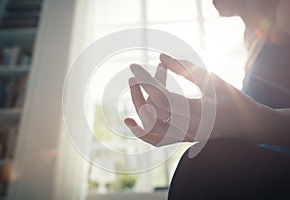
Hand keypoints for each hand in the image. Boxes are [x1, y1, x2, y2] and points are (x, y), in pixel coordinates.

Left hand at [125, 54, 275, 146]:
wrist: (246, 123)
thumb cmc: (231, 98)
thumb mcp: (211, 78)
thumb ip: (185, 67)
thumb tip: (160, 56)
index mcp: (197, 111)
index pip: (162, 96)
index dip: (146, 80)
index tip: (133, 66)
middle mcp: (188, 128)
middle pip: (152, 112)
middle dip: (140, 90)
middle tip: (134, 75)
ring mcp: (183, 137)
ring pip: (150, 128)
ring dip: (139, 107)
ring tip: (135, 89)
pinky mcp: (181, 139)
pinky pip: (156, 140)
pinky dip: (141, 132)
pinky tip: (130, 121)